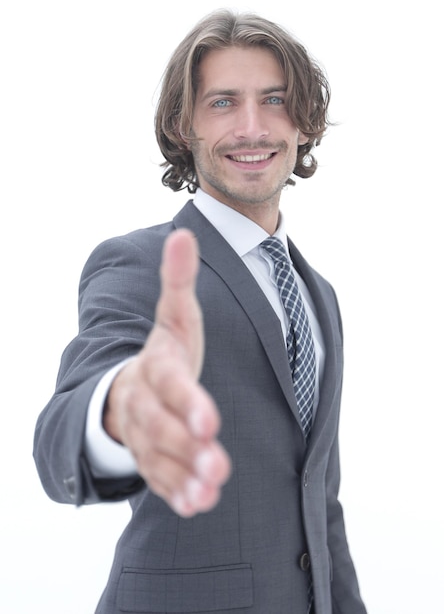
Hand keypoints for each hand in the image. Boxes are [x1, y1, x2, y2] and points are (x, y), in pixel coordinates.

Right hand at [104, 229, 230, 516]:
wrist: (132, 387)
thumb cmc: (165, 351)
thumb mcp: (174, 315)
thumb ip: (179, 280)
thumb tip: (184, 232)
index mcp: (156, 366)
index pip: (168, 384)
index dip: (186, 402)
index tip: (209, 422)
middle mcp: (145, 402)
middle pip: (160, 426)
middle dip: (186, 446)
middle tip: (217, 463)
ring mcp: (145, 433)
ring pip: (158, 457)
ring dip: (184, 474)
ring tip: (211, 489)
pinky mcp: (151, 457)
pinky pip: (158, 477)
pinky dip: (176, 492)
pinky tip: (198, 503)